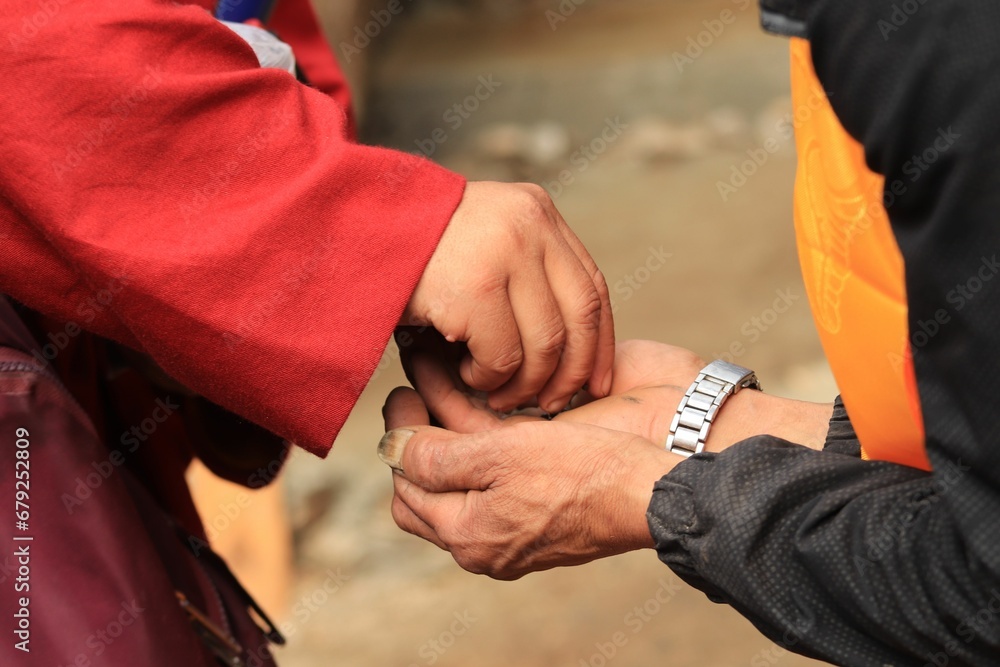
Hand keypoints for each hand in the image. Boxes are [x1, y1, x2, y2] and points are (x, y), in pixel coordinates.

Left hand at [380, 340, 833, 578]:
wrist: (668, 475)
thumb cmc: (588, 472)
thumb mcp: (500, 460)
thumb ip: (439, 456)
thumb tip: (392, 449)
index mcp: (474, 535)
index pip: (410, 489)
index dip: (399, 438)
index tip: (401, 390)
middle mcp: (493, 526)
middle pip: (435, 474)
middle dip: (421, 423)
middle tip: (416, 374)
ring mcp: (523, 505)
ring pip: (469, 458)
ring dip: (452, 411)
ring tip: (444, 360)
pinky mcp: (551, 480)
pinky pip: (504, 451)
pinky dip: (489, 417)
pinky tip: (490, 379)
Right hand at [402, 181, 614, 413]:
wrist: (346, 229)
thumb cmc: (409, 250)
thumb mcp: (479, 239)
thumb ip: (523, 270)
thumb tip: (568, 341)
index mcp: (536, 212)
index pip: (591, 288)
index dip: (596, 345)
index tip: (592, 382)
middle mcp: (529, 226)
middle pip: (579, 318)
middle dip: (571, 374)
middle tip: (552, 404)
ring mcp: (504, 254)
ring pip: (545, 345)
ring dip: (524, 384)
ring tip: (498, 392)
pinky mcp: (475, 289)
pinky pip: (503, 357)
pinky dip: (488, 378)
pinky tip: (465, 372)